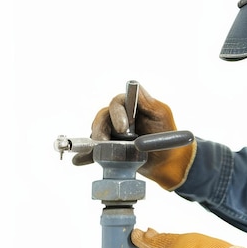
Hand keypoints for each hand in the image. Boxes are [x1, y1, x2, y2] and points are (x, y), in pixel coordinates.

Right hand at [73, 85, 195, 190]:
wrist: (166, 160)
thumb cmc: (167, 134)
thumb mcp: (162, 115)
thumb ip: (148, 102)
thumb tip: (135, 87)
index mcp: (132, 106)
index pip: (118, 102)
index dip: (117, 113)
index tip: (122, 128)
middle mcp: (120, 116)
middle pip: (103, 117)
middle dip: (101, 129)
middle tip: (105, 142)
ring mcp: (113, 132)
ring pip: (96, 131)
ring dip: (94, 140)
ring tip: (98, 151)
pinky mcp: (110, 147)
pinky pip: (94, 149)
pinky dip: (85, 155)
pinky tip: (79, 160)